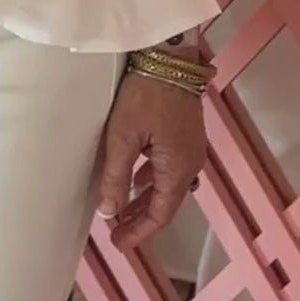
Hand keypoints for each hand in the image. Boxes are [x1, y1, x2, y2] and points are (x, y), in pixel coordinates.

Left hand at [94, 71, 206, 251]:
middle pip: (166, 203)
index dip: (139, 232)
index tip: (118, 244)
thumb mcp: (122, 137)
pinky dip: (151, 181)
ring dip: (145, 201)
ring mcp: (190, 148)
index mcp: (178, 169)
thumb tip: (109, 213)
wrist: (169, 56)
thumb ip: (115, 177)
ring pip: (166, 186)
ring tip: (121, 211)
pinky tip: (135, 180)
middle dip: (140, 220)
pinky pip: (168, 169)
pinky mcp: (185, 134)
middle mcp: (190, 163)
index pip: (160, 214)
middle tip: (115, 233)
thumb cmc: (145, 95)